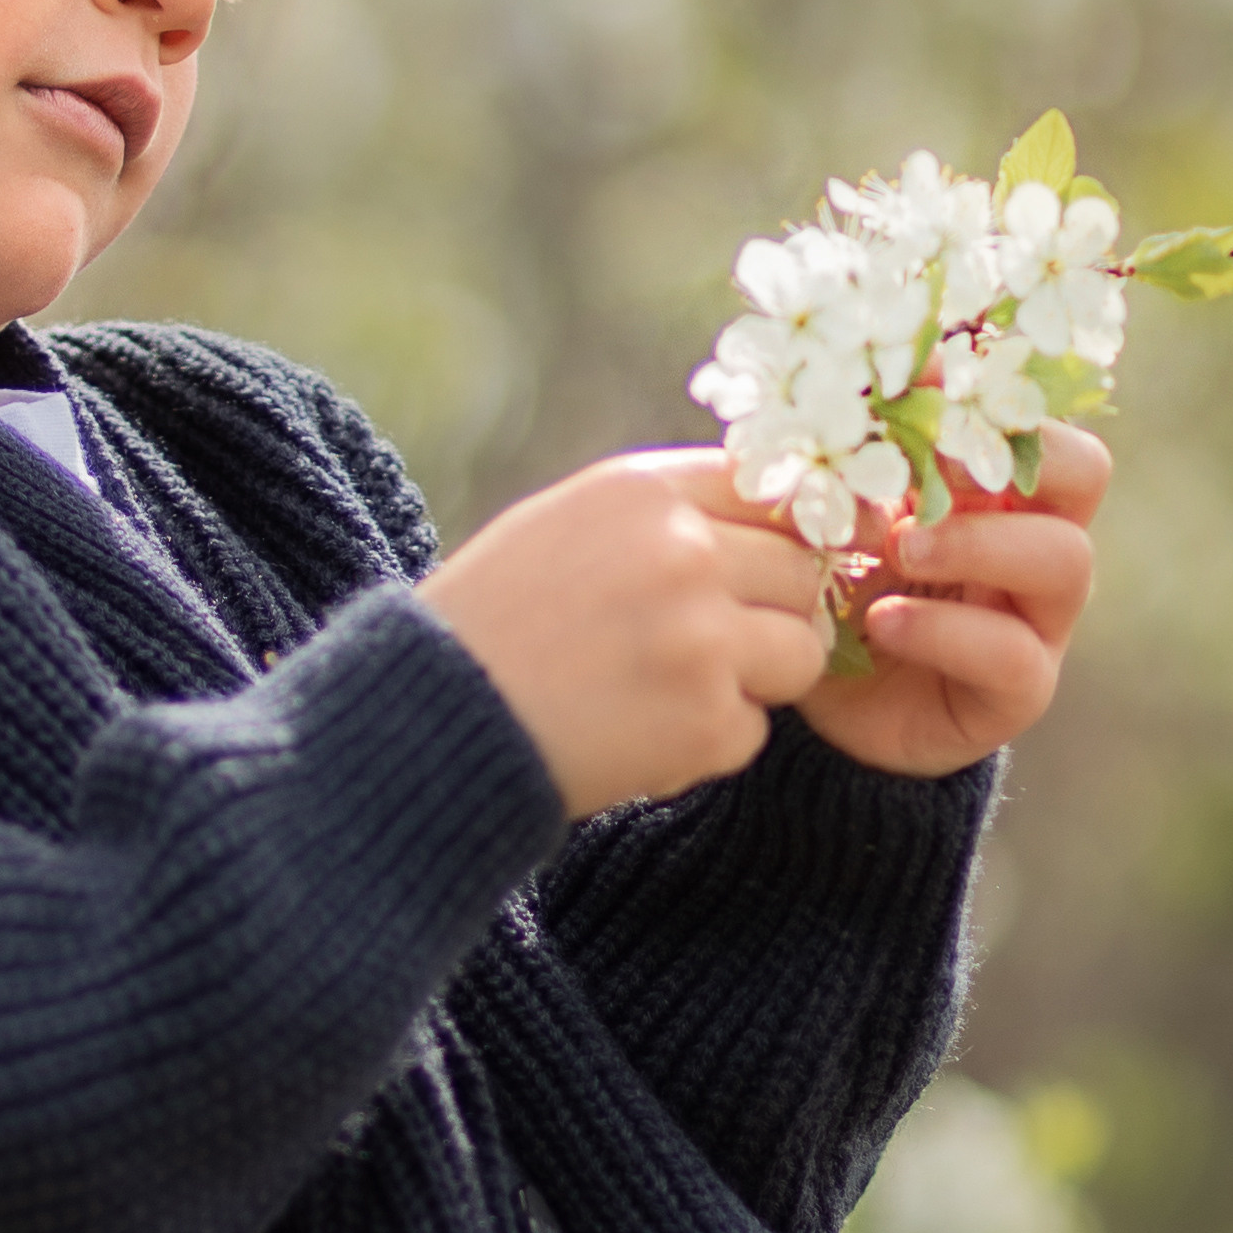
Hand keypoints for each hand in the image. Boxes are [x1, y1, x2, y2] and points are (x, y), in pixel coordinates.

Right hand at [416, 448, 828, 814]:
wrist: (430, 718)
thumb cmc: (492, 620)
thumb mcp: (566, 525)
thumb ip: (664, 515)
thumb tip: (773, 517)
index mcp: (644, 491)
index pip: (772, 490)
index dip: (772, 534)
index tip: (755, 569)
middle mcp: (683, 553)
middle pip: (803, 571)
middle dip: (772, 610)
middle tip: (708, 643)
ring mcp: (701, 639)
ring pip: (801, 651)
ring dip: (756, 679)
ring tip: (674, 688)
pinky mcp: (705, 722)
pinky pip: (754, 729)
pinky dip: (707, 742)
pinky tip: (639, 733)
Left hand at [796, 418, 1111, 776]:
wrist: (816, 692)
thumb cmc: (832, 578)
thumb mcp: (833, 506)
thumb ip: (850, 454)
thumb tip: (848, 387)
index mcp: (995, 484)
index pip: (1031, 416)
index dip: (984, 390)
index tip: (919, 376)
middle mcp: (1032, 540)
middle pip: (1086, 471)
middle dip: (1015, 457)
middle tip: (933, 466)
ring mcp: (1037, 617)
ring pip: (1064, 559)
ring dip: (976, 542)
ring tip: (899, 549)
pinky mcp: (1018, 690)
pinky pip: (1013, 654)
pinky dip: (944, 630)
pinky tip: (883, 623)